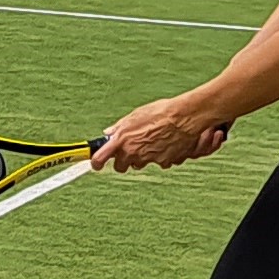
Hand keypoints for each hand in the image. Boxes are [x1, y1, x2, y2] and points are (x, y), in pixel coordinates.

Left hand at [96, 96, 231, 171]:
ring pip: (140, 163)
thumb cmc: (160, 112)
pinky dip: (159, 156)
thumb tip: (108, 133)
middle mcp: (132, 152)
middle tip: (129, 151)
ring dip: (142, 156)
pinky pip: (158, 162)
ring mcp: (147, 159)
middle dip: (123, 161)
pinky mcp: (162, 162)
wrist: (183, 117)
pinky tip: (165, 143)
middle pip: (121, 166)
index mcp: (121, 139)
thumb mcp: (135, 116)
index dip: (96, 163)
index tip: (95, 164)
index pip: (100, 158)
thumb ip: (119, 127)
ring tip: (152, 141)